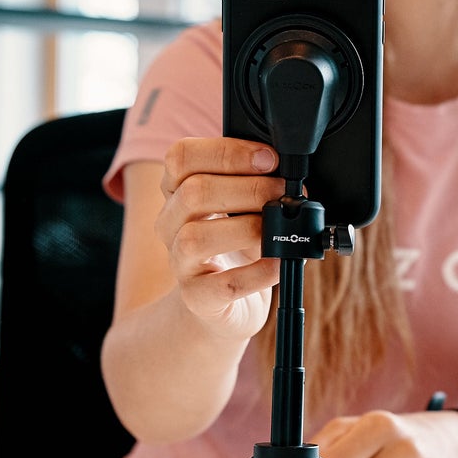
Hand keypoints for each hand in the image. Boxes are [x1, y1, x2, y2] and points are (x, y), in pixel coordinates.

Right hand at [156, 136, 286, 342]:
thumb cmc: (239, 246)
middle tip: (283, 192)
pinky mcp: (197, 298)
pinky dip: (258, 272)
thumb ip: (254, 183)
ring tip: (277, 229)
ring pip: (196, 237)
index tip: (269, 158)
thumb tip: (287, 169)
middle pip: (193, 192)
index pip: (181, 157)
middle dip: (249, 188)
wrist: (228, 305)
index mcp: (178, 191)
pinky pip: (224, 284)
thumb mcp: (243, 207)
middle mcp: (171, 224)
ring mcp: (180, 263)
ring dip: (248, 228)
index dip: (227, 152)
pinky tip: (279, 263)